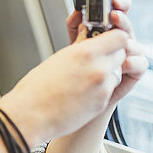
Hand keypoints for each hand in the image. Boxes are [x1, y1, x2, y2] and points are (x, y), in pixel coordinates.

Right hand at [0, 29, 129, 146]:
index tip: (106, 39)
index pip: (119, 37)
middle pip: (122, 54)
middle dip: (112, 54)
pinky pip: (109, 90)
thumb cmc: (36, 88)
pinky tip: (82, 91)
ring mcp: (102, 88)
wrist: (30, 115)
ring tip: (85, 77)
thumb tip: (87, 36)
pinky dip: (100, 88)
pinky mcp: (102, 104)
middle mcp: (98, 69)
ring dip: (107, 72)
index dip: (114, 37)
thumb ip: (79, 47)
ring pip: (117, 72)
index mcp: (85, 53)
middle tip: (96, 58)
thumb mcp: (57, 59)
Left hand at [66, 0, 147, 107]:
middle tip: (113, 16)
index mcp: (107, 29)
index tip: (114, 0)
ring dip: (124, 42)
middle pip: (126, 24)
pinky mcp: (133, 71)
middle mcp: (120, 39)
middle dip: (121, 18)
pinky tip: (120, 64)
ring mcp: (128, 54)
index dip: (119, 4)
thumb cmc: (78, 67)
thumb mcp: (74, 43)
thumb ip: (75, 26)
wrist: (79, 94)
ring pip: (133, 43)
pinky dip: (131, 62)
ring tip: (113, 44)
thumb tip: (76, 11)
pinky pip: (139, 63)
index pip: (118, 11)